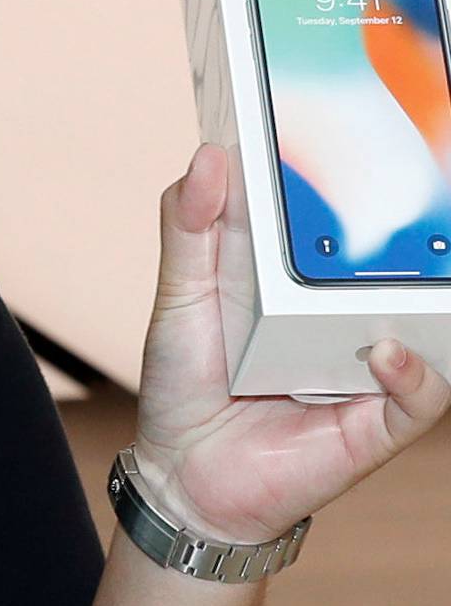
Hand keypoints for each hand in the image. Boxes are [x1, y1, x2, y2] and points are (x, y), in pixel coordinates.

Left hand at [133, 143, 450, 544]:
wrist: (183, 480)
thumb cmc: (186, 388)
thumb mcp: (180, 300)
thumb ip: (189, 231)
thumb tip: (208, 158)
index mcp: (304, 281)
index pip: (351, 226)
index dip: (365, 184)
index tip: (370, 125)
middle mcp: (347, 319)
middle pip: (404, 269)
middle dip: (423, 234)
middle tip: (424, 182)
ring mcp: (370, 369)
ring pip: (431, 323)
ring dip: (433, 293)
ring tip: (428, 255)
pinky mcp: (378, 421)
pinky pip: (423, 392)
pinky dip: (413, 371)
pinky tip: (384, 352)